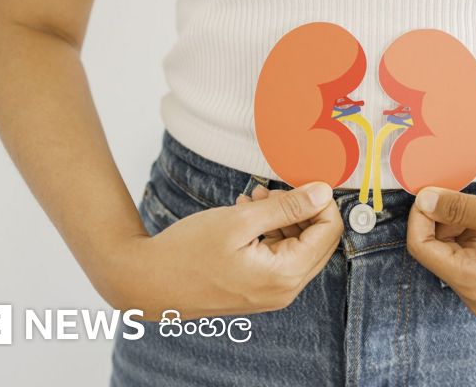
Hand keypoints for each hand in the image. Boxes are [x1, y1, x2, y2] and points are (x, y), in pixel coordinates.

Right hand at [104, 181, 342, 319]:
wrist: (147, 282)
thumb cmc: (187, 251)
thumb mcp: (240, 220)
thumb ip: (287, 207)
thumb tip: (324, 193)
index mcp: (285, 276)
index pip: (329, 233)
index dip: (320, 202)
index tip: (299, 182)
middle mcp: (284, 291)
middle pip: (317, 241)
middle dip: (300, 210)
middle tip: (268, 192)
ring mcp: (270, 293)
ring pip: (297, 246)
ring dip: (282, 218)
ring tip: (252, 200)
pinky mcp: (257, 290)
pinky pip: (277, 256)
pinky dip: (268, 232)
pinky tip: (246, 215)